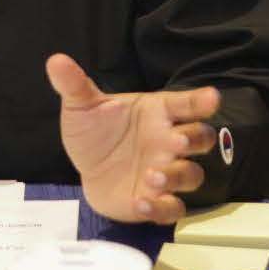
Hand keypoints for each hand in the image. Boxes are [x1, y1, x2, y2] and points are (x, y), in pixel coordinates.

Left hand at [46, 54, 220, 224]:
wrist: (86, 168)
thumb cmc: (96, 133)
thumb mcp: (82, 107)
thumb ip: (74, 85)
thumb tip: (56, 61)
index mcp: (157, 113)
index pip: (186, 103)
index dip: (200, 101)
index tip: (212, 98)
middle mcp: (168, 142)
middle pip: (200, 139)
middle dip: (195, 139)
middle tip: (178, 141)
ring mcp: (166, 173)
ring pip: (191, 175)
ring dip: (177, 176)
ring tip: (151, 176)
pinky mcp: (157, 201)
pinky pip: (172, 208)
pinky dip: (161, 208)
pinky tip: (140, 201)